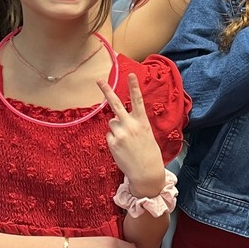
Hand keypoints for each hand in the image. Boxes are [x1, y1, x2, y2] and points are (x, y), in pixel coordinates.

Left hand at [99, 73, 165, 195]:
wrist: (146, 173)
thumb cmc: (149, 154)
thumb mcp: (146, 136)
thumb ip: (133, 125)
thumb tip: (115, 121)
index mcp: (143, 123)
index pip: (138, 101)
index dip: (134, 87)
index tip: (131, 75)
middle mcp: (131, 125)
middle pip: (116, 104)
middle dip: (107, 91)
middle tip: (99, 80)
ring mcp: (120, 133)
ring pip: (112, 123)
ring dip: (116, 130)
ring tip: (126, 142)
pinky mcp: (112, 142)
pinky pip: (109, 136)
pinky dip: (114, 141)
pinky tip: (122, 149)